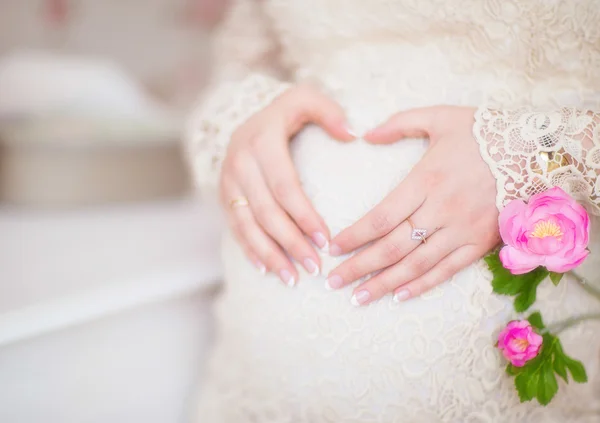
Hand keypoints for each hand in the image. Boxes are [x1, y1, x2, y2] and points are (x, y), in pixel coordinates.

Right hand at [220, 85, 354, 285]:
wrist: (245, 118)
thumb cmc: (284, 113)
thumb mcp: (305, 99)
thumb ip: (328, 111)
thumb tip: (352, 134)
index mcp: (261, 141)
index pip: (284, 186)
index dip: (304, 215)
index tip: (326, 240)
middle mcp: (239, 162)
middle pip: (266, 212)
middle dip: (290, 243)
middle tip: (315, 267)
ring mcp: (228, 181)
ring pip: (248, 225)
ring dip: (270, 254)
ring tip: (292, 279)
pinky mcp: (224, 196)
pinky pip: (235, 228)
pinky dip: (250, 250)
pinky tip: (267, 269)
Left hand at [325, 106, 500, 304]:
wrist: (537, 152)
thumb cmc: (484, 133)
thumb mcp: (440, 117)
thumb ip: (400, 124)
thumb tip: (366, 134)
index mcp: (427, 180)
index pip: (381, 217)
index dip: (354, 236)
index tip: (333, 248)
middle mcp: (441, 210)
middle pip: (392, 246)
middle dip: (359, 266)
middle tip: (333, 281)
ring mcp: (462, 230)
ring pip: (416, 264)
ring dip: (384, 283)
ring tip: (358, 298)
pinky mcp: (481, 243)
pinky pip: (447, 270)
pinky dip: (423, 285)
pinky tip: (399, 296)